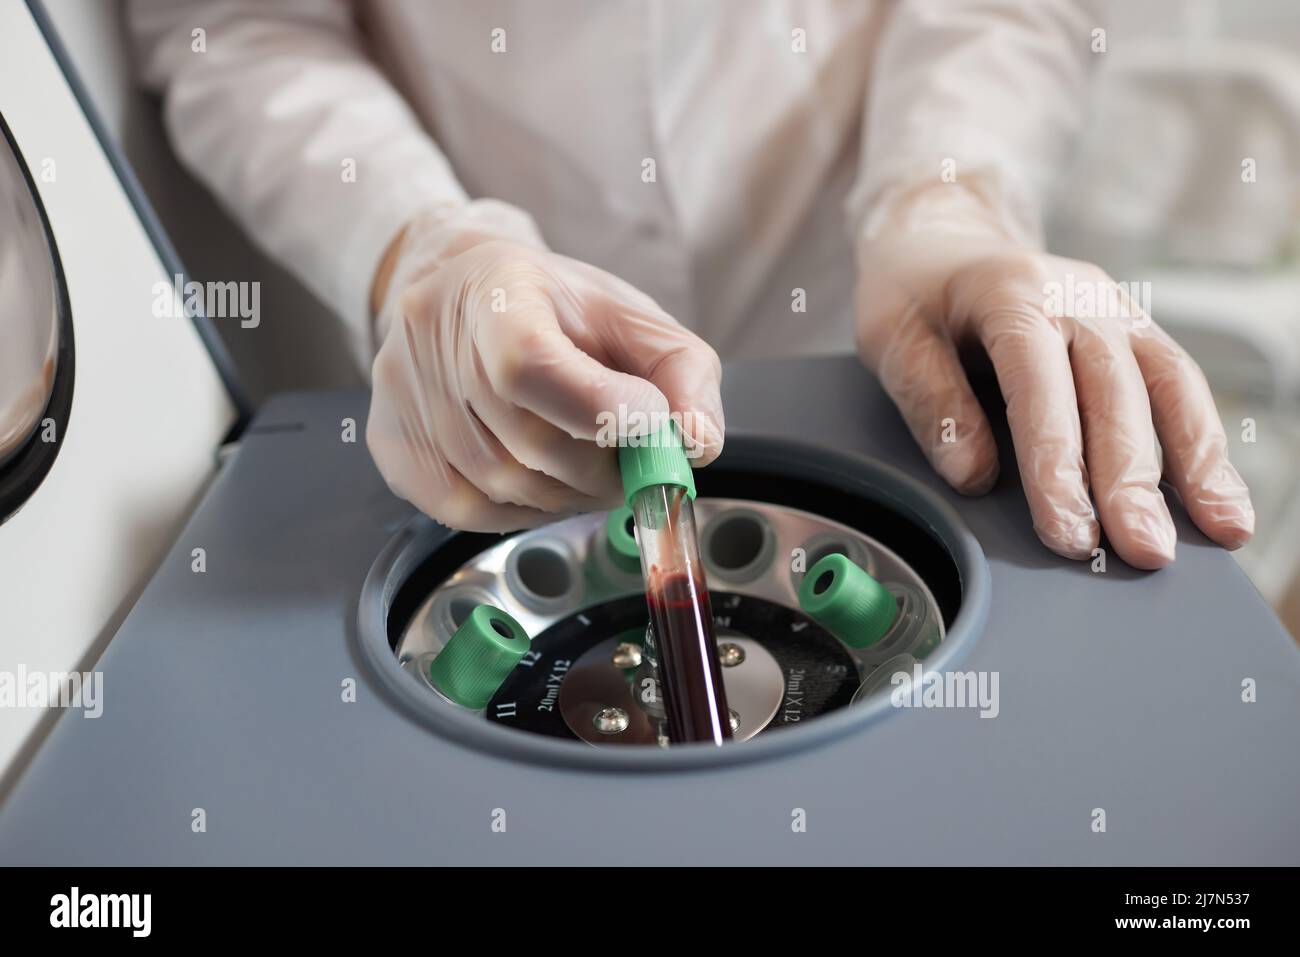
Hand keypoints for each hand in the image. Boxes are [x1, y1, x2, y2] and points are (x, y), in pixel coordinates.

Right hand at [366, 202, 723, 530]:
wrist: (469, 295)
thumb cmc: (557, 310)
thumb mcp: (632, 318)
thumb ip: (683, 373)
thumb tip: (697, 444)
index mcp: (494, 289)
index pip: (530, 366)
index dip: (601, 411)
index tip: (650, 422)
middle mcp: (430, 339)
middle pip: (529, 442)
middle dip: (600, 468)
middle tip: (628, 459)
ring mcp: (402, 398)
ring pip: (505, 486)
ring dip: (568, 494)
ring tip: (587, 464)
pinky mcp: (392, 448)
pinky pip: (470, 512)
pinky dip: (525, 510)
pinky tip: (544, 479)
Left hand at [855, 185, 1253, 568]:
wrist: (943, 243)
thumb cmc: (913, 296)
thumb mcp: (891, 338)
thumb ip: (931, 400)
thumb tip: (972, 475)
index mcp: (1011, 292)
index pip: (1039, 383)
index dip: (1056, 463)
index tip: (1067, 531)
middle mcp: (1077, 297)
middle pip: (1115, 392)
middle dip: (1131, 479)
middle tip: (1142, 552)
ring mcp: (1115, 311)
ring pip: (1168, 385)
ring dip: (1196, 463)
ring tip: (1221, 532)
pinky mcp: (1135, 333)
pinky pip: (1180, 386)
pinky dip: (1205, 444)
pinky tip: (1221, 499)